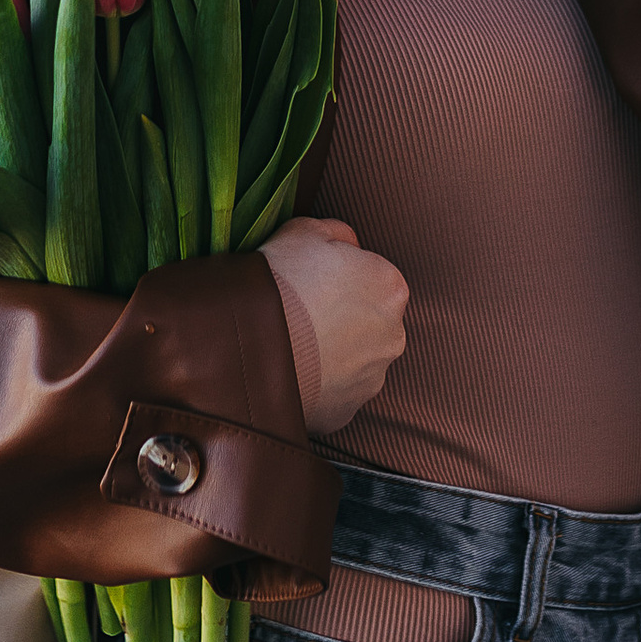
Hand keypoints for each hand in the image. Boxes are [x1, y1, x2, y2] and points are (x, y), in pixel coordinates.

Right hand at [260, 217, 407, 432]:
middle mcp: (392, 335)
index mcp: (389, 287)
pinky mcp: (348, 410)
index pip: (373, 278)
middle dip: (344, 318)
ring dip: (333, 354)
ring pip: (355, 361)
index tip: (313, 282)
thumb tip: (349, 244)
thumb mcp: (305, 230)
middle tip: (302, 313)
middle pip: (370, 322)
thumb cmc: (279, 280)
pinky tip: (292, 370)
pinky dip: (319, 384)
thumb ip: (338, 234)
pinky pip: (335, 392)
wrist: (249, 343)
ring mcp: (372, 377)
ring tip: (294, 345)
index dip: (340, 277)